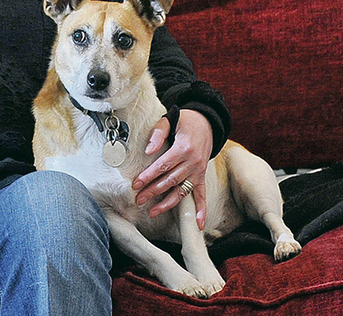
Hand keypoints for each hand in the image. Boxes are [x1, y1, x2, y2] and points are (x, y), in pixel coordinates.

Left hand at [132, 109, 212, 228]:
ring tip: (152, 212)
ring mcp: (198, 171)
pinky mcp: (202, 176)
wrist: (207, 123)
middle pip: (169, 181)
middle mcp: (192, 162)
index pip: (162, 166)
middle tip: (138, 200)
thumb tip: (148, 150)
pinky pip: (202, 194)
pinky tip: (198, 223)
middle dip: (152, 192)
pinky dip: (201, 209)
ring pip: (182, 191)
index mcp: (183, 148)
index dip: (148, 176)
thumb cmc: (184, 122)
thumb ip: (158, 133)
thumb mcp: (170, 120)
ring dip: (167, 204)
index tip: (135, 184)